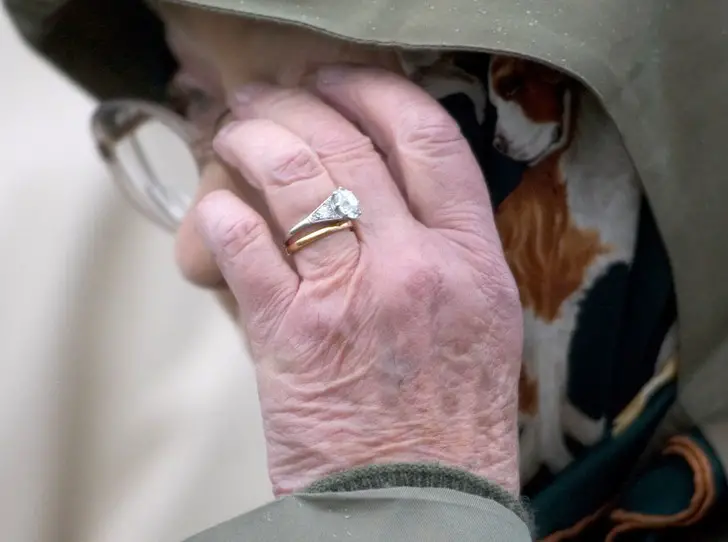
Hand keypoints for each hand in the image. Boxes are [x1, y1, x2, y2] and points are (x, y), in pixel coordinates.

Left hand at [194, 66, 522, 494]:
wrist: (419, 504)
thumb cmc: (446, 420)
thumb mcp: (475, 322)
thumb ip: (435, 252)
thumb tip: (368, 191)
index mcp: (474, 260)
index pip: (431, 138)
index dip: (378, 92)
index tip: (341, 81)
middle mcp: (419, 266)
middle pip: (350, 142)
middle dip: (297, 104)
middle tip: (267, 101)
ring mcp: (356, 296)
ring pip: (293, 175)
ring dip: (251, 141)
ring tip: (234, 133)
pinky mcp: (294, 336)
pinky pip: (244, 245)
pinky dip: (219, 216)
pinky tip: (214, 212)